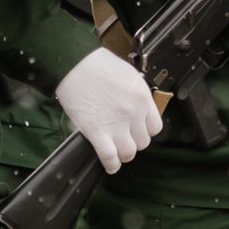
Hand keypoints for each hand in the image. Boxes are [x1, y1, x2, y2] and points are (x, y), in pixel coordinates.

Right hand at [55, 47, 162, 172]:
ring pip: (129, 153)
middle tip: (124, 138)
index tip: (137, 130)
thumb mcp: (127, 74)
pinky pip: (109, 157)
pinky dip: (111, 164)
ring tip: (117, 151)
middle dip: (134, 142)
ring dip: (123, 154)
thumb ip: (136, 94)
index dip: (145, 130)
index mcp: (142, 97)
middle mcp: (133, 112)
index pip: (155, 127)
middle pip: (143, 142)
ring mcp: (116, 124)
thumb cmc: (96, 64)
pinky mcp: (97, 131)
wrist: (74, 63)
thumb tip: (138, 107)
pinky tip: (110, 165)